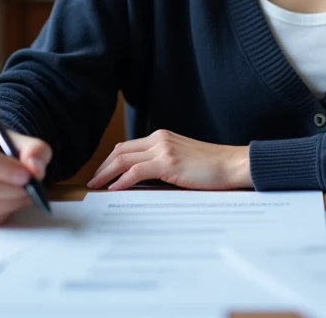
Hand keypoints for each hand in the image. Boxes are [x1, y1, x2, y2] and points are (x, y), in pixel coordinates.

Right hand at [0, 123, 51, 226]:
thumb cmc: (4, 148)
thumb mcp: (23, 140)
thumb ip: (35, 150)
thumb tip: (35, 170)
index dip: (7, 170)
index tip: (27, 175)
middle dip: (13, 190)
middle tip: (31, 187)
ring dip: (11, 203)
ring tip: (24, 193)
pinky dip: (3, 213)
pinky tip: (10, 201)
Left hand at [86, 129, 250, 190]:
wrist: (233, 165)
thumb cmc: (212, 167)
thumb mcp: (182, 160)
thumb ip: (162, 164)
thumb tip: (140, 181)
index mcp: (162, 136)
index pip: (128, 146)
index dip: (110, 160)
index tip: (101, 174)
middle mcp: (160, 138)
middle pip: (120, 150)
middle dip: (103, 167)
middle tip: (93, 182)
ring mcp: (163, 149)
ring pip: (124, 159)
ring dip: (106, 174)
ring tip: (96, 187)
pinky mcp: (168, 162)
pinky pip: (135, 171)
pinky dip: (121, 180)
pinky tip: (114, 190)